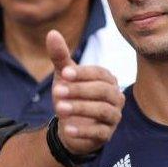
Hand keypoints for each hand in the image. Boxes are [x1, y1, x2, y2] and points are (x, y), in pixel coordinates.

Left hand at [47, 30, 124, 154]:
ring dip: (80, 108)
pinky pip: (99, 132)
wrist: (68, 125)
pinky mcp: (107, 134)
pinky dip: (83, 130)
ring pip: (103, 111)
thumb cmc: (70, 95)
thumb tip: (52, 33)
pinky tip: (68, 128)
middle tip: (57, 91)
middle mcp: (115, 97)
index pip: (100, 73)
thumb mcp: (63, 76)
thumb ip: (60, 56)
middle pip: (103, 91)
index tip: (63, 73)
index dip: (82, 73)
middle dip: (79, 90)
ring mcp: (113, 116)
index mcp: (107, 80)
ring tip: (59, 108)